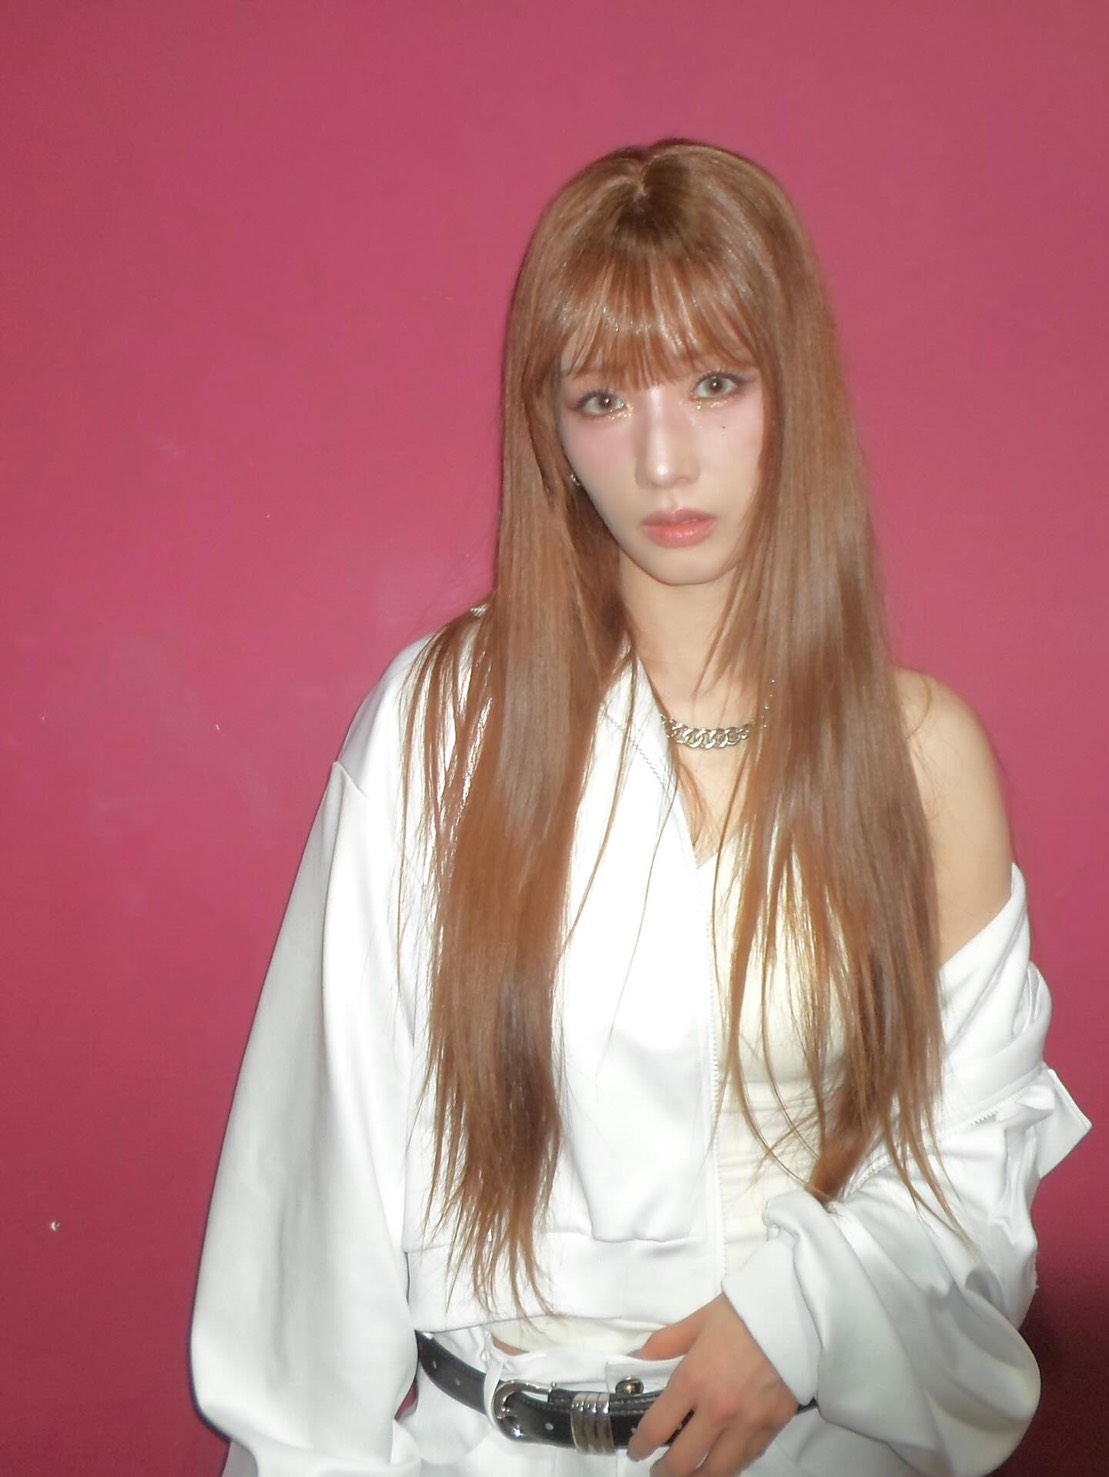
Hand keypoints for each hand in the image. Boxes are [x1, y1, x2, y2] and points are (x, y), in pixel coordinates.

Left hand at [627, 1295, 796, 1475]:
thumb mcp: (697, 1320)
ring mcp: (748, 1423)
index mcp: (693, 1380)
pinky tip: (723, 1460)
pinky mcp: (774, 1426)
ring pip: (718, 1471)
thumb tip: (638, 1358)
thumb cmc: (742, 1313)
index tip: (637, 1450)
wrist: (795, 1314)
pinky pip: (748, 1458)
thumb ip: (665, 1343)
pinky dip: (732, 1465)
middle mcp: (718, 1410)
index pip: (657, 1427)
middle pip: (684, 1462)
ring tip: (690, 1475)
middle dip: (665, 1472)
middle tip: (660, 1471)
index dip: (640, 1445)